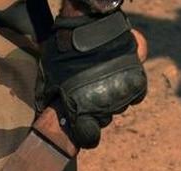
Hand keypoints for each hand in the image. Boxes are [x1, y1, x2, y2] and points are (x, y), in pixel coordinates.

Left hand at [37, 8, 146, 147]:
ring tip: (103, 77)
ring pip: (120, 106)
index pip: (89, 138)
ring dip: (113, 96)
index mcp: (82, 109)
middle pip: (105, 119)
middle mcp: (104, 106)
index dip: (86, 135)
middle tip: (91, 90)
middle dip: (98, 109)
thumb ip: (48, 97)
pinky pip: (136, 95)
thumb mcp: (48, 76)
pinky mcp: (137, 81)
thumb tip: (43, 114)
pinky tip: (119, 75)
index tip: (85, 128)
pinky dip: (129, 87)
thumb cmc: (63, 50)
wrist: (88, 23)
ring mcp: (122, 94)